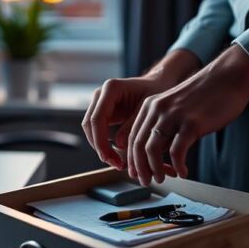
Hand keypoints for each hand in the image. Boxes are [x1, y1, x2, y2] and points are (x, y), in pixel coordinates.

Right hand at [82, 50, 200, 168]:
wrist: (159, 83)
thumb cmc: (157, 91)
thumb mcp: (148, 109)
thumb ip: (133, 125)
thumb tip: (119, 145)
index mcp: (111, 89)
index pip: (97, 118)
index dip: (100, 140)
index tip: (109, 157)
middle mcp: (101, 94)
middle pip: (89, 125)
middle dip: (99, 147)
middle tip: (114, 163)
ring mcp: (100, 103)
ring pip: (91, 130)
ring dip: (100, 147)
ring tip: (117, 162)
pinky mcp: (103, 112)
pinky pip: (98, 130)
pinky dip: (104, 144)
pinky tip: (117, 155)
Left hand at [126, 45, 248, 185]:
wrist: (228, 77)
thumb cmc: (205, 95)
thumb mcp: (175, 107)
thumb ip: (164, 126)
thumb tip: (156, 153)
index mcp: (151, 105)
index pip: (132, 137)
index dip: (132, 159)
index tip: (136, 172)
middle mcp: (158, 109)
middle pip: (138, 145)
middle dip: (140, 168)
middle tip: (146, 181)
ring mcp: (174, 116)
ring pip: (152, 150)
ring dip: (155, 169)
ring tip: (162, 179)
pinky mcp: (192, 123)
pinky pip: (177, 152)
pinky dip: (178, 166)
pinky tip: (183, 172)